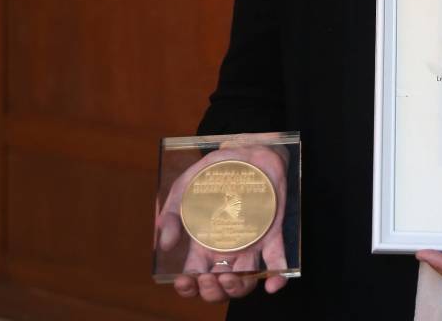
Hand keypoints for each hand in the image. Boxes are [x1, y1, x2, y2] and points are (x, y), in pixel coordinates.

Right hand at [156, 142, 290, 302]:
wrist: (245, 151)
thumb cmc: (213, 172)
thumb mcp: (184, 188)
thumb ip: (171, 214)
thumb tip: (164, 243)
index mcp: (204, 244)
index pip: (194, 277)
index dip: (188, 287)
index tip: (183, 281)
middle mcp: (228, 250)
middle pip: (219, 285)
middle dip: (212, 291)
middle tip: (209, 279)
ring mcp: (252, 244)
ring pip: (246, 279)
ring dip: (237, 288)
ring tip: (228, 278)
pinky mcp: (273, 234)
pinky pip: (277, 261)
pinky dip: (277, 277)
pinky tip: (272, 284)